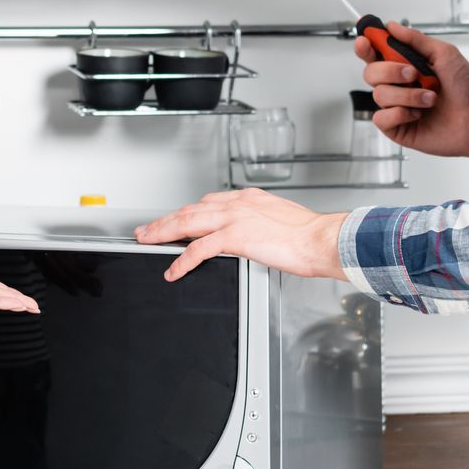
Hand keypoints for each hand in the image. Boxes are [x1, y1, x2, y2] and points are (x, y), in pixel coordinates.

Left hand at [134, 189, 349, 283]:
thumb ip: (259, 224)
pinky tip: (174, 269)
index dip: (187, 212)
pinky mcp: (235, 237)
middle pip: (191, 210)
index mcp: (248, 199)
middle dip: (166, 220)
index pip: (208, 202)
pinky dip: (183, 260)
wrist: (321, 239)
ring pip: (188, 223)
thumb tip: (252, 235)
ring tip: (148, 242)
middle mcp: (238, 204)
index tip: (175, 219)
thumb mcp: (279, 220)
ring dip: (164, 233)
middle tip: (147, 229)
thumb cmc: (309, 235)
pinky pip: (200, 249)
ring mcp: (235, 218)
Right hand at [354, 20, 468, 164]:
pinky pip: (381, 118)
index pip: (374, 53)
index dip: (365, 45)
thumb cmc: (468, 88)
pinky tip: (418, 114)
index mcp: (405, 65)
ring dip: (407, 95)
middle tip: (413, 73)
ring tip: (430, 98)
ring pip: (379, 94)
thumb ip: (415, 39)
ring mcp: (396, 106)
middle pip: (370, 72)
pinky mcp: (398, 127)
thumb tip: (392, 26)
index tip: (365, 40)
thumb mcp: (444, 54)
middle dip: (390, 70)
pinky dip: (400, 113)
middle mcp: (398, 85)